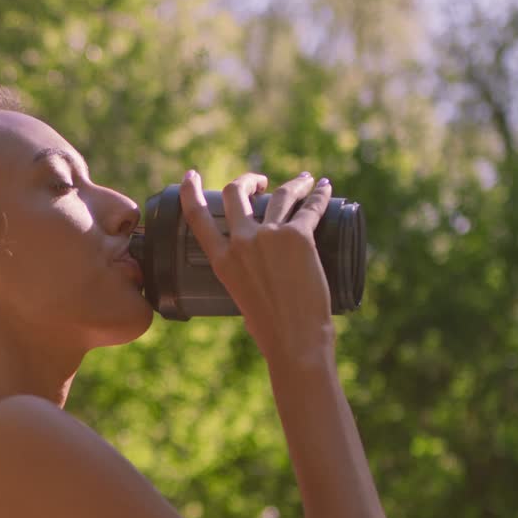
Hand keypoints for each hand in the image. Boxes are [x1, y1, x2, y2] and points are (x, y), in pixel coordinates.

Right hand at [179, 170, 335, 369]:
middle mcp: (242, 242)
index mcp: (222, 261)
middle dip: (248, 181)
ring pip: (279, 194)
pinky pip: (311, 207)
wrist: (295, 341)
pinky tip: (326, 188)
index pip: (197, 217)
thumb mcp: (242, 299)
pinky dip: (320, 195)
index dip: (191, 192)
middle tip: (261, 182)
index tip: (192, 176)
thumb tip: (258, 272)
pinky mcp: (299, 237)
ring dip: (293, 183)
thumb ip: (244, 277)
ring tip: (303, 181)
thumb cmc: (270, 331)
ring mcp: (270, 236)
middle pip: (237, 194)